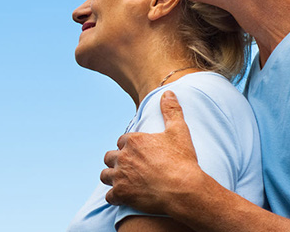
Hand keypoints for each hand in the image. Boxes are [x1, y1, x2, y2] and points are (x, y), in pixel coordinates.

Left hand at [100, 91, 202, 213]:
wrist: (184, 189)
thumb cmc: (182, 161)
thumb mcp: (179, 131)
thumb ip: (171, 110)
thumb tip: (168, 92)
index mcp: (133, 140)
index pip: (122, 141)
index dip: (129, 147)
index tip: (138, 154)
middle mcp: (123, 156)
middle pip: (110, 157)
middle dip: (118, 161)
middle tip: (130, 168)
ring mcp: (120, 175)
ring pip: (105, 175)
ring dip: (112, 177)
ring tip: (123, 181)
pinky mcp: (122, 194)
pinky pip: (109, 196)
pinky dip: (115, 197)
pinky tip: (123, 198)